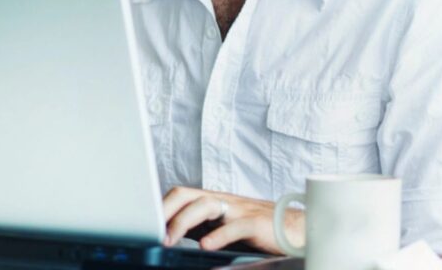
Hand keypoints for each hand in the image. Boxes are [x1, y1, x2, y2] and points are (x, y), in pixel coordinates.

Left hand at [162, 186, 303, 254]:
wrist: (299, 231)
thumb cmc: (259, 231)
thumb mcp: (223, 227)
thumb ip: (201, 227)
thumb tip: (169, 234)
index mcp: (214, 203)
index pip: (180, 196)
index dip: (160, 207)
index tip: (142, 225)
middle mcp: (224, 202)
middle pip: (187, 194)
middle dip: (166, 210)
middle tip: (152, 232)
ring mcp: (240, 211)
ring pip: (206, 204)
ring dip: (183, 221)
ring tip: (170, 239)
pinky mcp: (257, 224)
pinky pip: (235, 226)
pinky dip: (218, 235)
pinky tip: (205, 246)